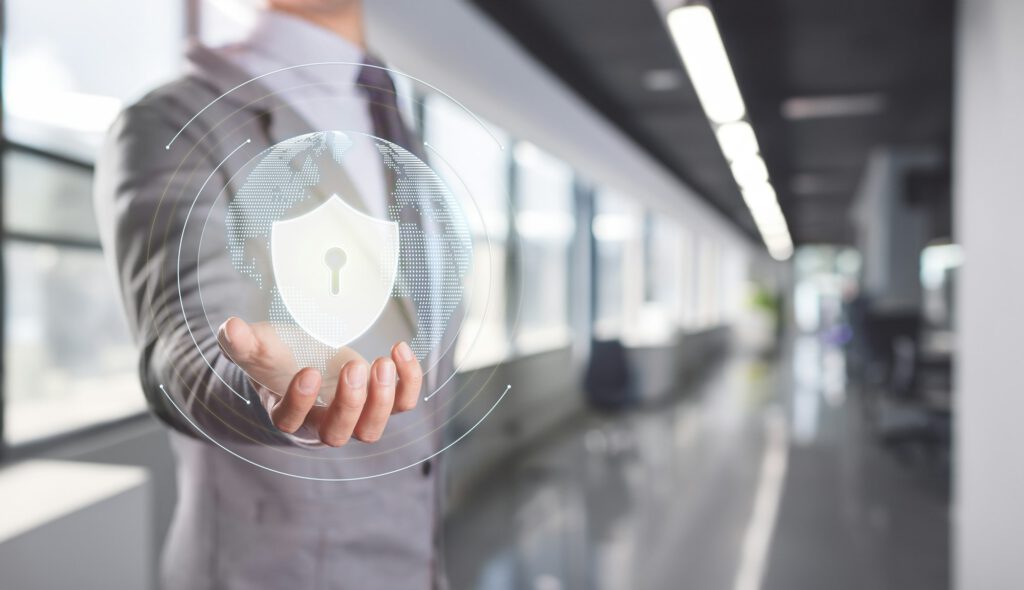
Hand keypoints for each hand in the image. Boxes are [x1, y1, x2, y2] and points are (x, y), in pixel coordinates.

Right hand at [216, 317, 421, 445]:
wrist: (306, 363)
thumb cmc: (280, 360)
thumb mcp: (260, 348)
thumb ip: (243, 342)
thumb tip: (230, 327)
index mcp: (288, 414)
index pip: (290, 421)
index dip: (299, 402)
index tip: (307, 371)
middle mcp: (322, 422)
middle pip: (336, 433)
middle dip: (348, 403)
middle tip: (354, 367)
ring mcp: (355, 415)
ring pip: (371, 430)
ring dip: (381, 399)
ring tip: (383, 363)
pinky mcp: (381, 401)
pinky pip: (402, 404)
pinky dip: (408, 382)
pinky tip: (401, 350)